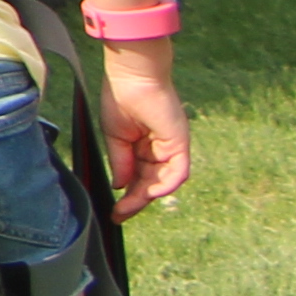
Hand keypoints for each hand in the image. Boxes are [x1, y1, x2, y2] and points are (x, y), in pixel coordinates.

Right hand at [101, 63, 190, 216]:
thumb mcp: (115, 137)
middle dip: (136, 201)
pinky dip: (166, 184)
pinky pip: (177, 172)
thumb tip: (120, 185)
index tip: (115, 211)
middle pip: (150, 182)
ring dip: (146, 196)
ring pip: (162, 181)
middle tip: (120, 216)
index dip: (128, 195)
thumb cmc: (121, 100)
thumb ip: (121, 162)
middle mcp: (160, 150)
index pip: (139, 177)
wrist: (132, 79)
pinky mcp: (180, 144)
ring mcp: (171, 148)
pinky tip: (150, 193)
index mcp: (143, 146)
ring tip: (128, 208)